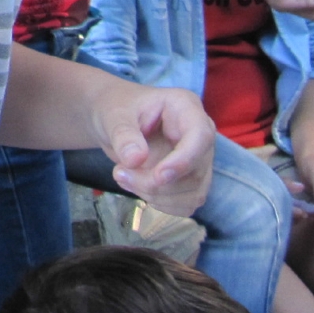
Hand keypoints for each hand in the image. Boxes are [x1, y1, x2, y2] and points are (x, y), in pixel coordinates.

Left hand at [94, 85, 215, 217]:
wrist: (115, 123)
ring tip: (124, 177)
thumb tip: (136, 159)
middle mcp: (200, 135)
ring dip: (156, 195)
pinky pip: (187, 204)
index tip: (158, 176)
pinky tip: (138, 188)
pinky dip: (161, 204)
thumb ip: (123, 134)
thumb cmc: (117, 110)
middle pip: (195, 171)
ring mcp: (199, 160)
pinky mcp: (193, 181)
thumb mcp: (113, 116)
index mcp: (186, 108)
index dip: (184, 161)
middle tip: (119, 174)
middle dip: (155, 182)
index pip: (200, 137)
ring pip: (193, 192)